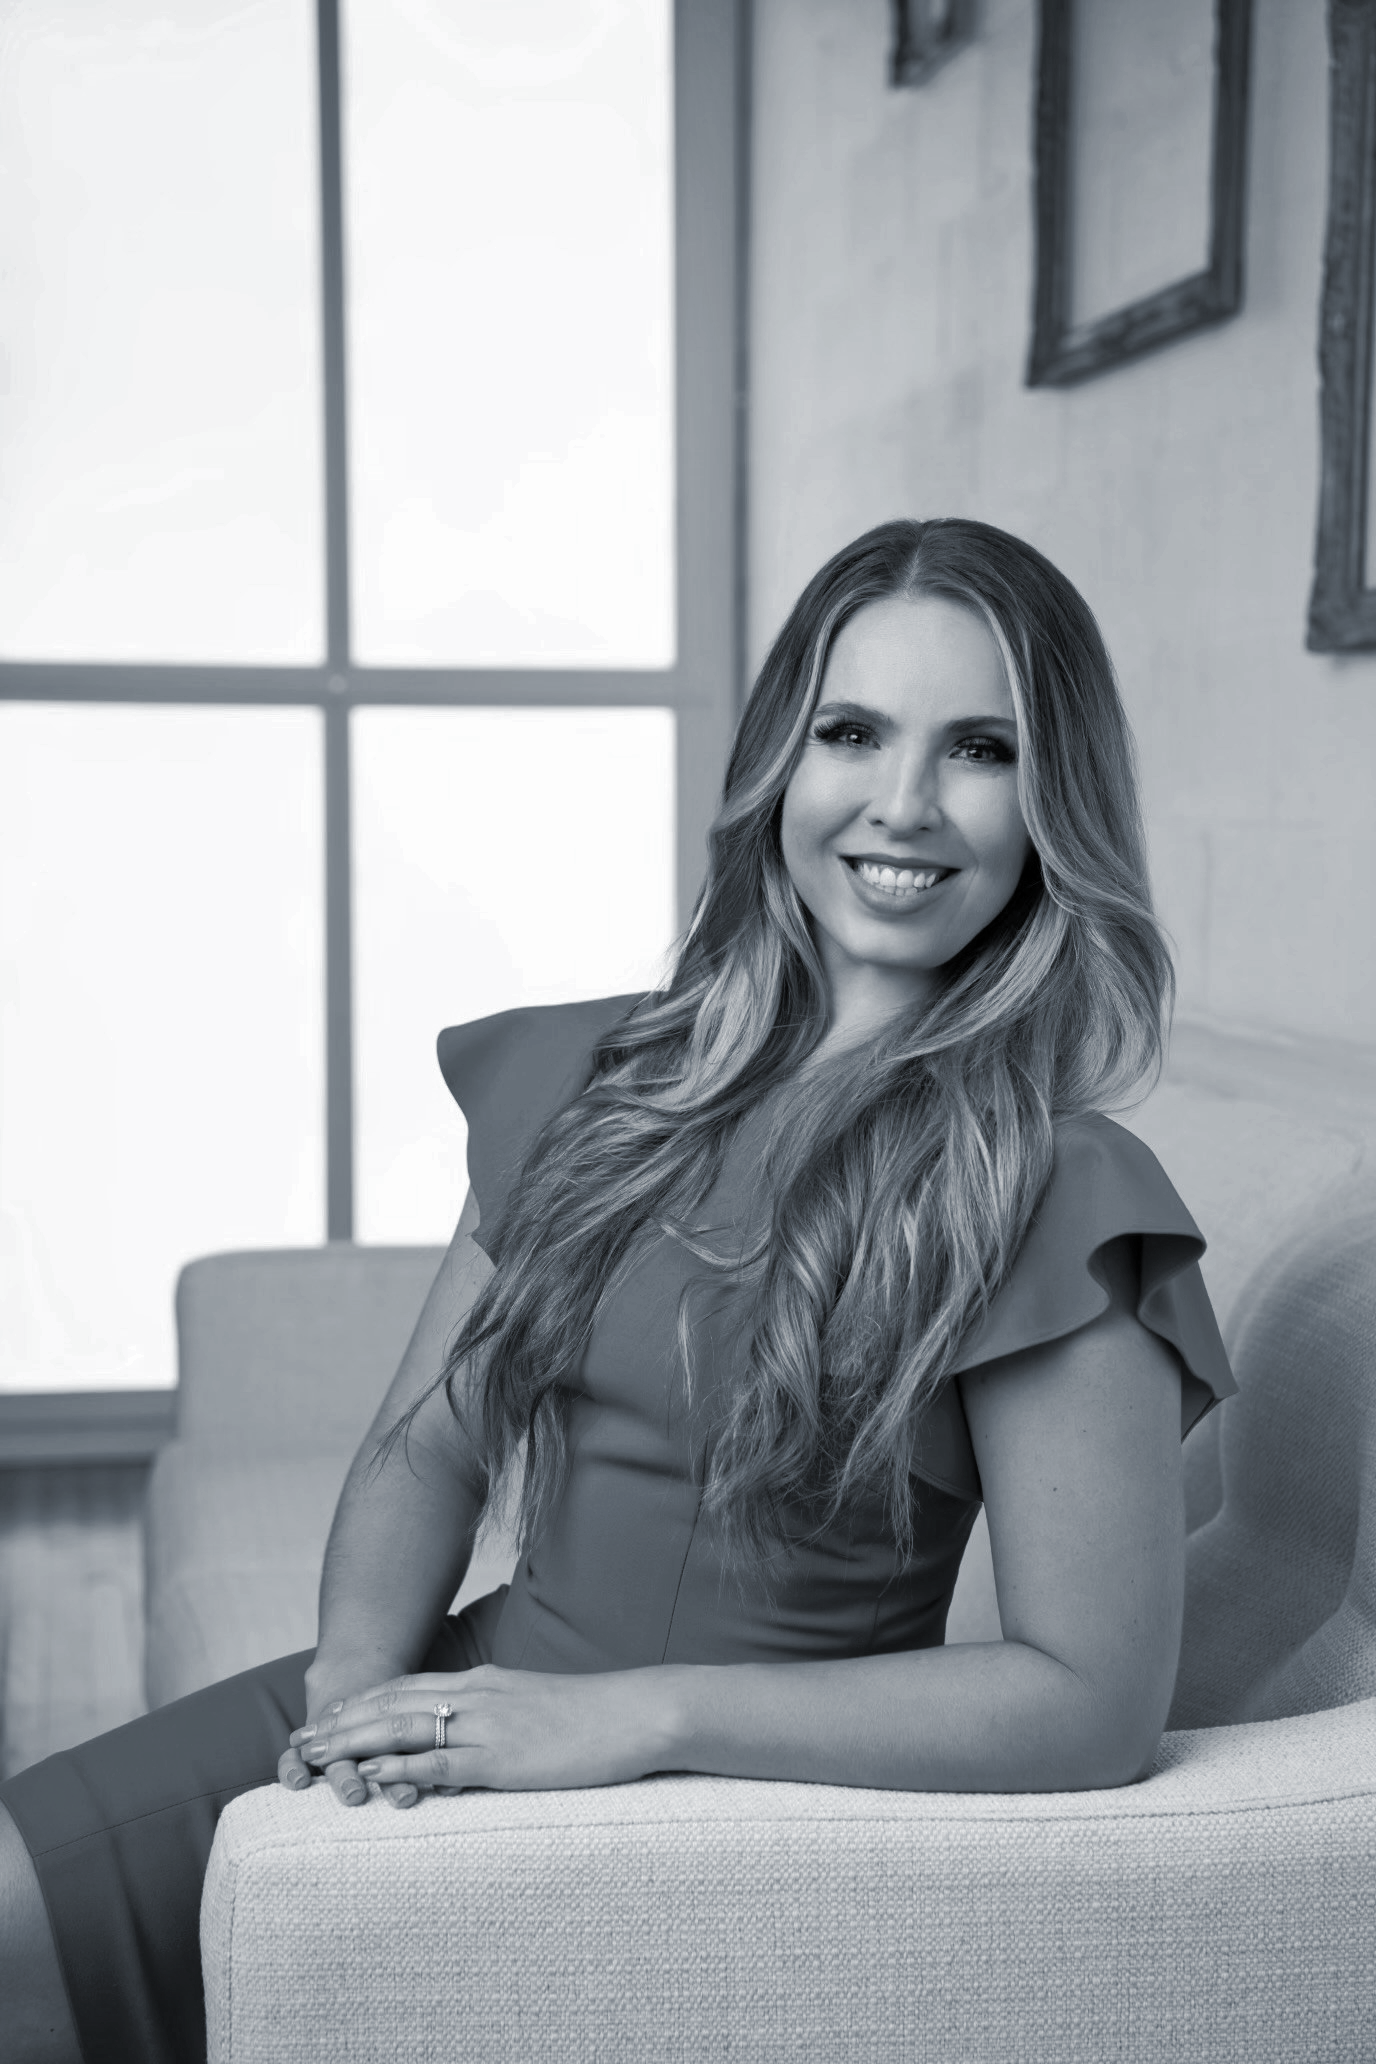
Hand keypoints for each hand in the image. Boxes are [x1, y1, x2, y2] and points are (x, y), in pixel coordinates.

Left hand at [288, 1664, 676, 1796]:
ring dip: (355, 1742)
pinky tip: (373, 1776)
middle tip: (300, 1742)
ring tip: (316, 1758)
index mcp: (485, 1682)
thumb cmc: (594, 1715)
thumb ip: (501, 1715)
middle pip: (393, 1703)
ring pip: (406, 1728)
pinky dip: (402, 1767)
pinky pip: (443, 1762)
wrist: (636, 1712)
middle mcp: (478, 1695)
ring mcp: (489, 1725)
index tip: (326, 1718)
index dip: (361, 1703)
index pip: (407, 1687)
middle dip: (342, 1722)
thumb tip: (474, 1738)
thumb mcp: (536, 1705)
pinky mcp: (504, 1758)